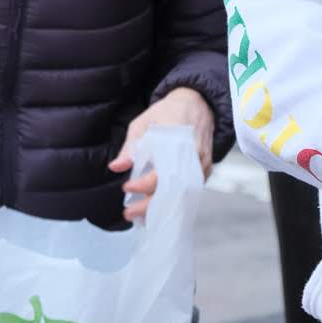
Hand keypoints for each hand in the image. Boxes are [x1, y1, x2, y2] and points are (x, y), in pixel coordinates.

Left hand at [110, 87, 213, 222]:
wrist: (198, 104)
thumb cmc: (168, 111)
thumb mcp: (144, 122)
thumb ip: (131, 146)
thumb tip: (116, 167)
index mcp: (178, 140)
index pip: (162, 170)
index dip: (144, 183)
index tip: (126, 187)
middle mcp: (194, 155)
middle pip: (174, 189)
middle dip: (151, 205)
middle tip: (129, 214)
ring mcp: (202, 165)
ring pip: (183, 195)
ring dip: (162, 208)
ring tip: (141, 218)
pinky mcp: (205, 171)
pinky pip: (191, 192)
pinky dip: (174, 203)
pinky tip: (157, 210)